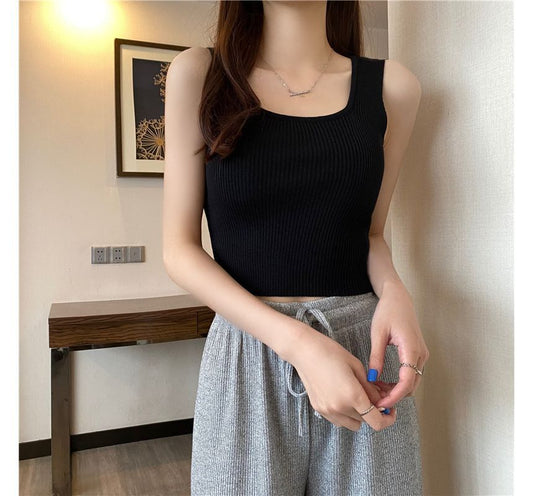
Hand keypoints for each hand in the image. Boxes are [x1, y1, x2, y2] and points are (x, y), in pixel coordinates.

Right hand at [288, 326, 396, 431]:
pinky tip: (343, 397)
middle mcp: (340, 408)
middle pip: (366, 421)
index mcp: (352, 396)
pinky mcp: (319, 409)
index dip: (388, 419)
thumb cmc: (331, 352)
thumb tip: (381, 401)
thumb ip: (371, 388)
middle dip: (373, 411)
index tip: (390, 410)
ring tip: (356, 396)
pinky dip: (345, 414)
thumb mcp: (357, 367)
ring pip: (352, 424)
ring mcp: (327, 410)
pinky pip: (339, 420)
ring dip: (359, 415)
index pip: (377, 422)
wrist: (304, 350)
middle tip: (374, 396)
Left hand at [367, 282, 429, 408]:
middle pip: (411, 386)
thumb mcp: (378, 334)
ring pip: (412, 382)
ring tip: (376, 391)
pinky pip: (412, 374)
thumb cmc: (388, 311)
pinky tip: (383, 382)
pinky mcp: (417, 354)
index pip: (407, 382)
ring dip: (397, 390)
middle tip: (374, 400)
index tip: (380, 403)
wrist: (398, 297)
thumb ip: (375, 357)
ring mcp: (421, 354)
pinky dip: (399, 382)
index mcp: (411, 349)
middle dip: (394, 396)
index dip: (394, 396)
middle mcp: (420, 354)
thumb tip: (371, 379)